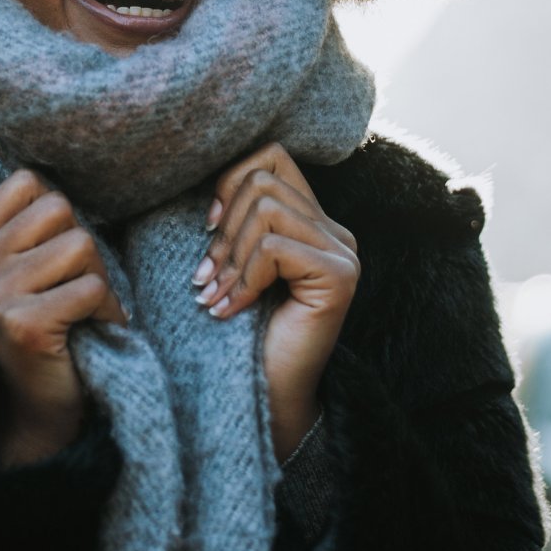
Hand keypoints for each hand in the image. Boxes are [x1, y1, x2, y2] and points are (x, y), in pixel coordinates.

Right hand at [0, 169, 126, 467]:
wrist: (33, 404)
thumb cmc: (24, 328)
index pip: (27, 183)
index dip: (53, 217)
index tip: (47, 258)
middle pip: (58, 209)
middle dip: (81, 246)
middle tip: (72, 285)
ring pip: (80, 245)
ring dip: (96, 278)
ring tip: (79, 307)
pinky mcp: (25, 326)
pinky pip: (92, 287)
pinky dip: (106, 309)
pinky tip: (88, 329)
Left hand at [192, 142, 358, 457]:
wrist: (266, 394)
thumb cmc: (243, 331)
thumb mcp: (234, 261)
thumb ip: (235, 217)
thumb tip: (208, 179)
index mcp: (314, 220)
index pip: (272, 156)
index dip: (229, 183)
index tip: (208, 230)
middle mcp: (336, 231)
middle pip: (264, 180)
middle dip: (222, 229)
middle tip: (206, 277)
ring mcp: (344, 253)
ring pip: (265, 208)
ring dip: (229, 257)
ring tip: (216, 294)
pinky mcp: (340, 276)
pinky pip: (274, 247)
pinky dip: (243, 278)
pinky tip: (231, 309)